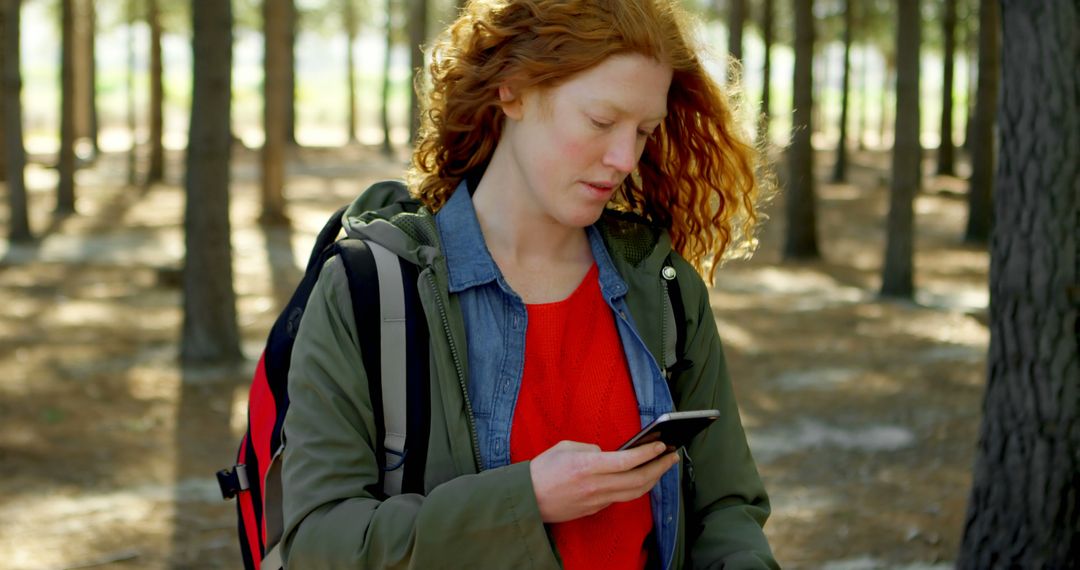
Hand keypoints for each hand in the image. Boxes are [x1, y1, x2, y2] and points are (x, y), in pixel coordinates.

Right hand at [528, 440, 678, 522]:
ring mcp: (596, 501)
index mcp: (586, 467)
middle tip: (672, 456)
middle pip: (637, 480)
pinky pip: (620, 497)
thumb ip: (591, 448)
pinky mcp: (595, 509)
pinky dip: (635, 487)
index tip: (661, 445)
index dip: (647, 454)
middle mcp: (595, 486)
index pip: (626, 462)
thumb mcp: (565, 447)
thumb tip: (609, 453)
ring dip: (653, 479)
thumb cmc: (543, 469)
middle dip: (659, 468)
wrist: (527, 499)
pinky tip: (642, 477)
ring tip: (663, 466)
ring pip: (634, 493)